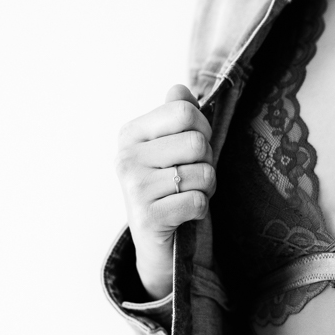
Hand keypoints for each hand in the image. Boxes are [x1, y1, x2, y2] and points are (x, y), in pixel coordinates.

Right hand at [115, 84, 215, 298]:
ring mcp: (134, 188)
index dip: (203, 129)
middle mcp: (126, 158)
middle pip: (196, 142)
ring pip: (202, 173)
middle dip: (207, 162)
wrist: (157, 246)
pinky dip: (201, 209)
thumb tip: (179, 88)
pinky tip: (185, 214)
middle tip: (193, 177)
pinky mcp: (148, 217)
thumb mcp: (171, 149)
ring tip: (188, 195)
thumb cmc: (169, 191)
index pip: (184, 111)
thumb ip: (176, 117)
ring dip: (207, 188)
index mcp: (131, 134)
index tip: (194, 148)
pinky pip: (197, 201)